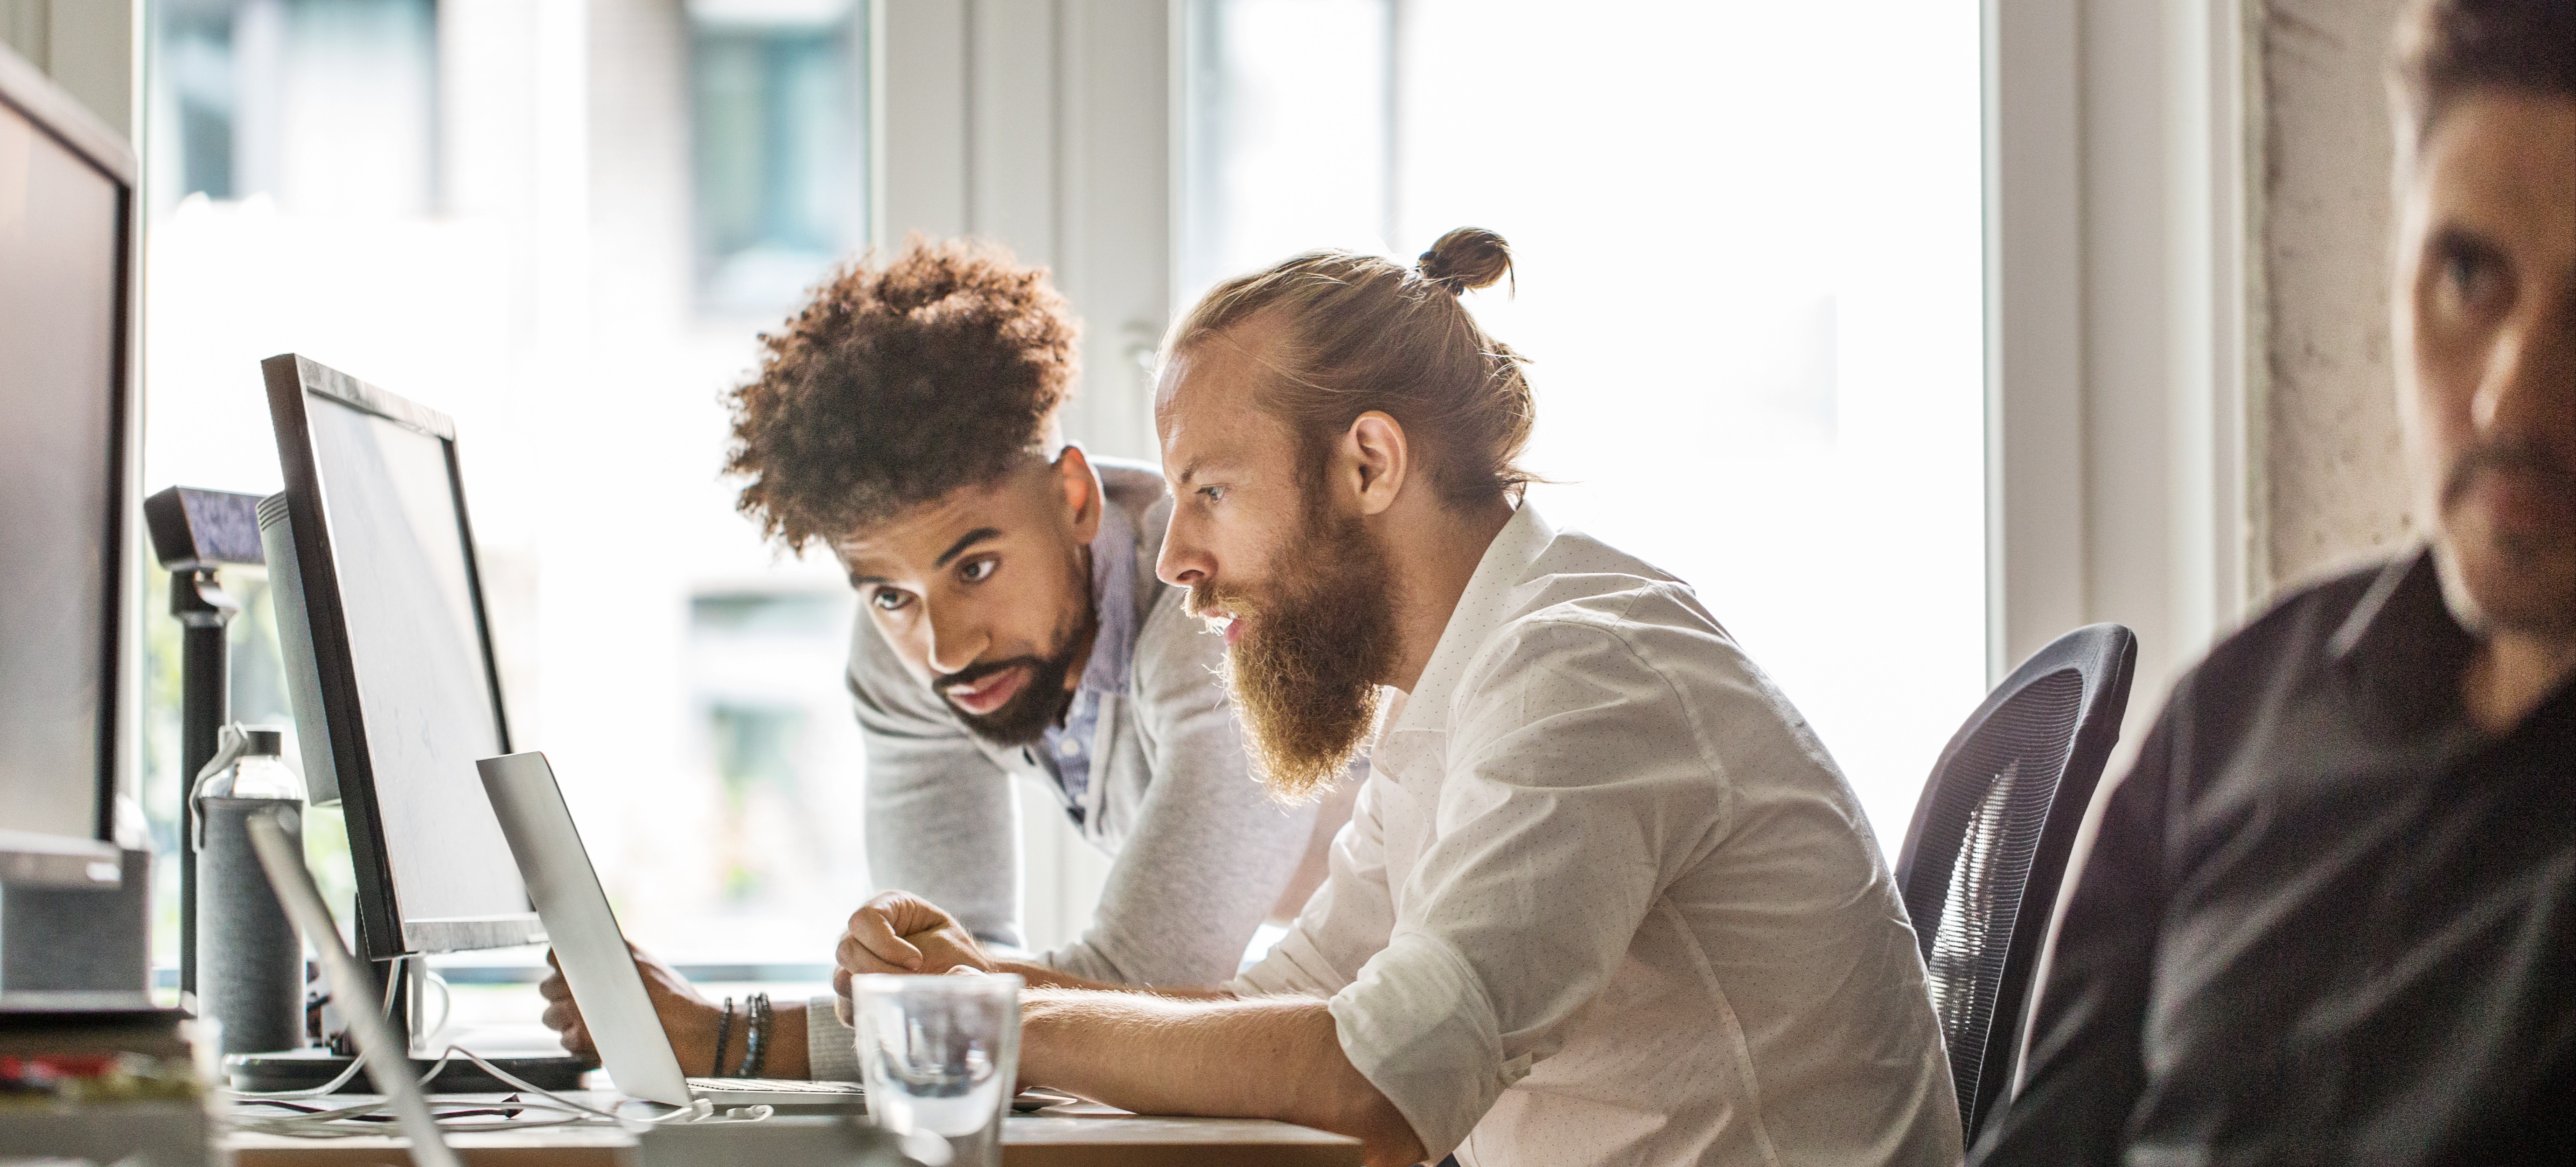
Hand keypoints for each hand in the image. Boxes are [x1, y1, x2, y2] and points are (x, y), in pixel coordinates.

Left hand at [538, 943, 724, 1072]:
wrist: (698, 1032)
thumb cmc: (680, 1003)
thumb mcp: (648, 965)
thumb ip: (618, 961)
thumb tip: (595, 959)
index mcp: (606, 956)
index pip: (557, 956)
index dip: (559, 968)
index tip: (567, 977)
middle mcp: (592, 979)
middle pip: (548, 988)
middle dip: (558, 998)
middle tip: (579, 1007)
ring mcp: (586, 1009)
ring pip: (551, 1016)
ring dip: (564, 1023)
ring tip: (588, 1027)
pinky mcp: (588, 1038)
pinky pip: (565, 1041)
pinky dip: (576, 1044)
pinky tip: (595, 1042)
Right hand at [833, 891, 993, 1021]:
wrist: (956, 979)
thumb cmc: (953, 953)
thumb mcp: (947, 945)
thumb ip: (929, 954)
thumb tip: (917, 975)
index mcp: (883, 908)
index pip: (863, 921)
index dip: (886, 944)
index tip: (917, 961)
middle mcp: (859, 934)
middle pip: (846, 950)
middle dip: (881, 970)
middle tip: (914, 979)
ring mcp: (851, 964)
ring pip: (840, 980)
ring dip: (875, 991)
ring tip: (906, 995)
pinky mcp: (851, 994)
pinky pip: (846, 1008)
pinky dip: (871, 1011)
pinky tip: (896, 1009)